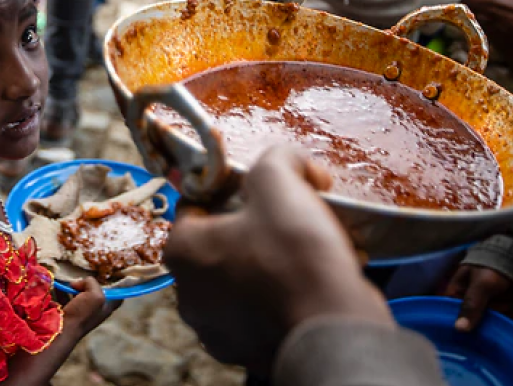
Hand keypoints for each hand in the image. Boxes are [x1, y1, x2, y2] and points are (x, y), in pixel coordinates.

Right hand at [62, 277, 119, 335]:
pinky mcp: (70, 313)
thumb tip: (79, 283)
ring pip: (81, 295)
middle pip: (96, 293)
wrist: (62, 329)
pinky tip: (58, 287)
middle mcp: (96, 310)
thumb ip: (92, 283)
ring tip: (68, 284)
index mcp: (106, 308)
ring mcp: (82, 312)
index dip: (115, 288)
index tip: (106, 279)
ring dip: (74, 288)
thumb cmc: (82, 314)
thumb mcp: (94, 295)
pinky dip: (63, 292)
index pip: (117, 297)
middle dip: (88, 285)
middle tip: (80, 282)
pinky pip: (67, 299)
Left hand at [164, 147, 391, 373]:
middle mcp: (188, 294)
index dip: (231, 189)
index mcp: (181, 250)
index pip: (195, 204)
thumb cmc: (294, 254)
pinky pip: (262, 312)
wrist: (331, 329)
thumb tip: (288, 160)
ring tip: (309, 252)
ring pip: (242, 279)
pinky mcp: (246, 354)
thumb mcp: (280, 183)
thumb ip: (276, 158)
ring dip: (270, 263)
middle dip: (254, 228)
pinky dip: (282, 297)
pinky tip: (312, 285)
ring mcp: (215, 330)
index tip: (264, 189)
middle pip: (220, 243)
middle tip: (291, 219)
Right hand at [442, 265, 512, 331]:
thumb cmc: (490, 267)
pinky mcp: (500, 312)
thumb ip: (471, 305)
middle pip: (473, 327)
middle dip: (491, 333)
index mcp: (455, 297)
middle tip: (506, 338)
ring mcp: (484, 310)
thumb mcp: (481, 285)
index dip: (459, 332)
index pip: (451, 318)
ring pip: (492, 328)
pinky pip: (506, 324)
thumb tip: (459, 329)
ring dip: (508, 329)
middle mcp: (467, 306)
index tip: (471, 342)